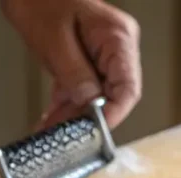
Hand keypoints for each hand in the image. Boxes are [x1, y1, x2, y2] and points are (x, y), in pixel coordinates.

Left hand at [1, 0, 141, 129]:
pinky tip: (52, 119)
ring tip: (52, 131)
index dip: (114, 114)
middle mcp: (116, 47)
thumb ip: (75, 73)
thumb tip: (92, 104)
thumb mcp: (55, 40)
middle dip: (88, 119)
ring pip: (96, 97)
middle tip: (66, 137)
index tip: (95, 132)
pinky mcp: (86, 60)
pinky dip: (66, 105)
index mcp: (117, 37)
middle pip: (113, 96)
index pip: (128, 87)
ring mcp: (102, 54)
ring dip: (73, 116)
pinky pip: (82, 89)